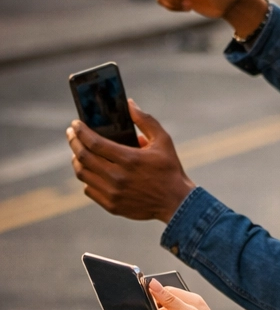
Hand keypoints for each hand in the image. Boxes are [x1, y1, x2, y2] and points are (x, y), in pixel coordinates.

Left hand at [67, 100, 194, 222]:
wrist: (177, 203)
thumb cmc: (170, 169)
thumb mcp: (164, 142)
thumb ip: (146, 121)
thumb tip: (130, 104)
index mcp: (130, 159)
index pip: (94, 142)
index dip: (81, 131)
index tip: (75, 124)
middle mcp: (117, 176)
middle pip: (83, 157)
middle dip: (74, 142)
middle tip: (72, 134)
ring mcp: (112, 193)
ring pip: (82, 174)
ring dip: (77, 160)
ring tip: (79, 152)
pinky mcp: (111, 205)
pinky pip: (89, 189)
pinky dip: (87, 178)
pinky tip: (92, 171)